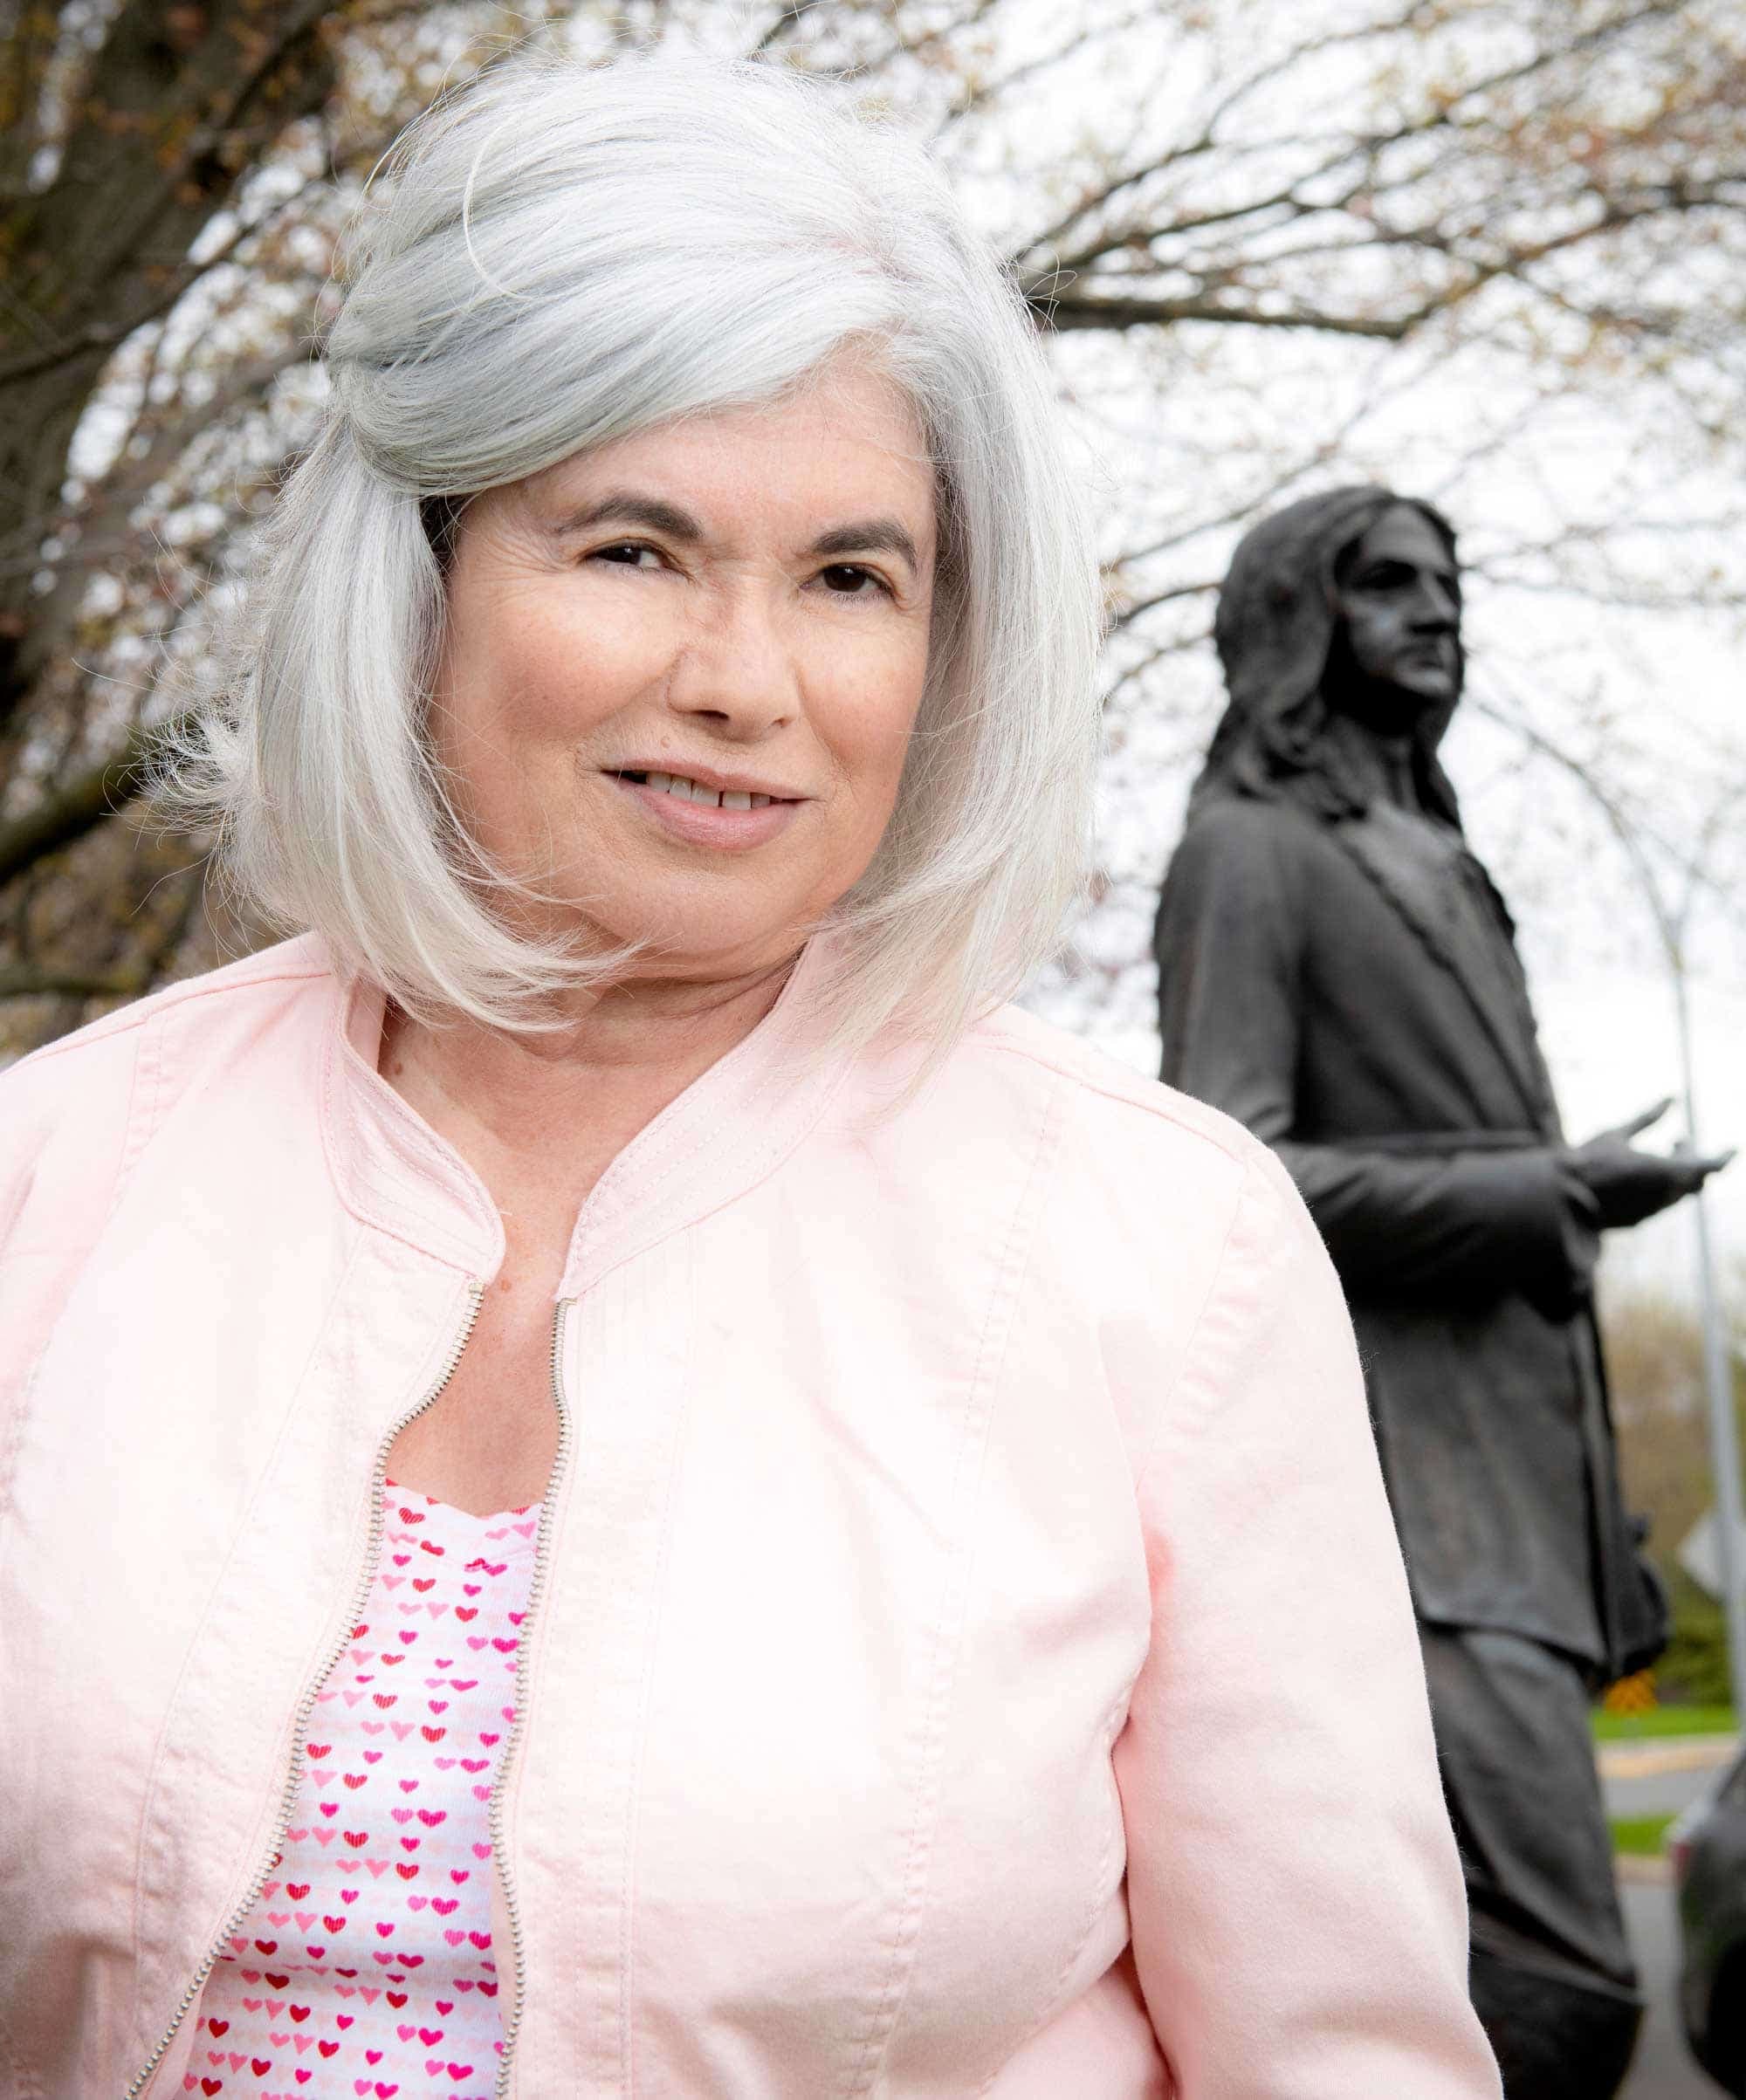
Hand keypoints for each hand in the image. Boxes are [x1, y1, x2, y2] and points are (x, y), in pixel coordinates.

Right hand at [1561, 1098, 1733, 1229]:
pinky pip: (1661, 1202)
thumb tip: (1672, 1098)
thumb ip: (1648, 1117)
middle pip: (1696, 1179)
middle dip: (1692, 1158)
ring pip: (1679, 1192)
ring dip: (1677, 1173)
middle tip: (1678, 1140)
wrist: (1560, 1199)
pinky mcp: (1640, 1220)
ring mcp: (1654, 1211)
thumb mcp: (1618, 1133)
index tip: (1733, 1148)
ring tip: (1658, 1154)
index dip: (1724, 1157)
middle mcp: (1666, 1196)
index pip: (1710, 1166)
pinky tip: (1641, 1175)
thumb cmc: (1588, 1160)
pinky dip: (1661, 1186)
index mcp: (1666, 1172)